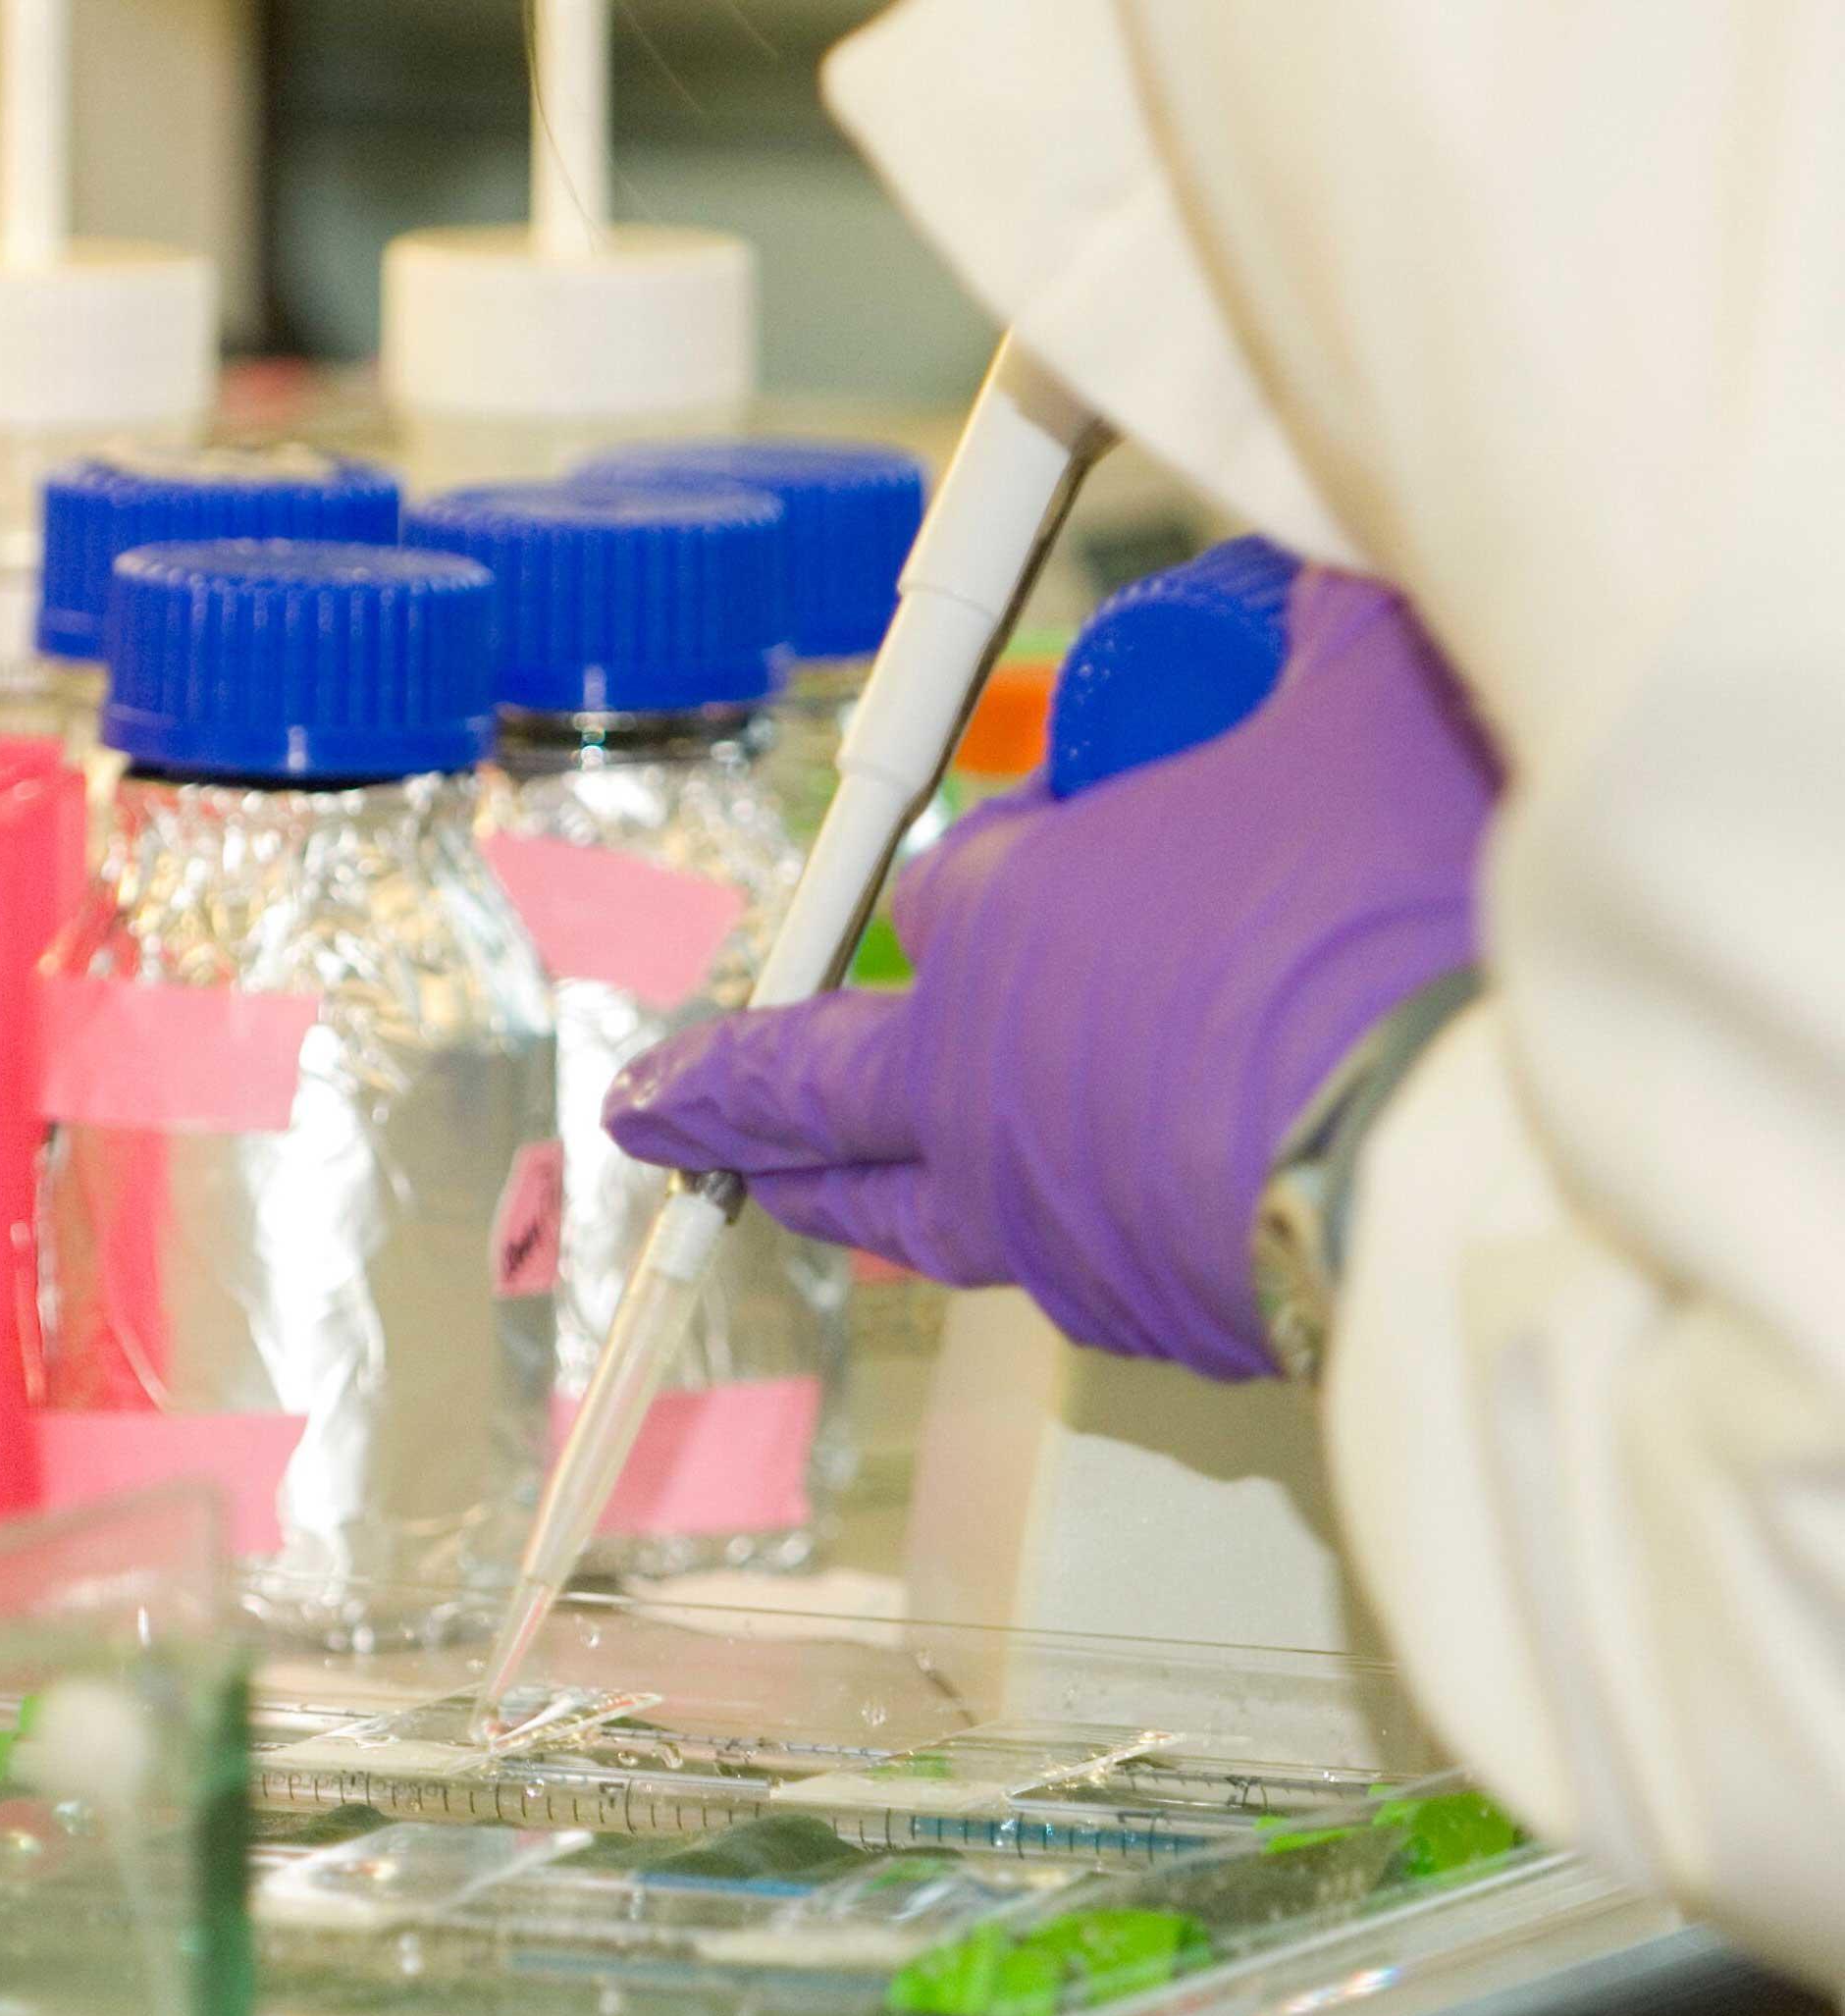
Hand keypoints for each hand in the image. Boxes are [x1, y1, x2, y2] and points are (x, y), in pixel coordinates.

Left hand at [604, 568, 1496, 1377]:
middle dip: (723, 1095)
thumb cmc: (1399, 907)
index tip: (1000, 852)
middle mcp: (984, 1087)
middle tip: (652, 1108)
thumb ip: (1292, 628)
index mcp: (999, 924)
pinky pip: (1063, 1270)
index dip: (964, 867)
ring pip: (907, 1210)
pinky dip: (1043, 1242)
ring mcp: (1054, 1221)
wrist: (1485, 1142)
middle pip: (813, 1092)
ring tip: (786, 1191)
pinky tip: (1061, 1233)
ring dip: (837, 1190)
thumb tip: (1287, 579)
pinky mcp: (1157, 1314)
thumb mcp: (1355, 690)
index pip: (927, 891)